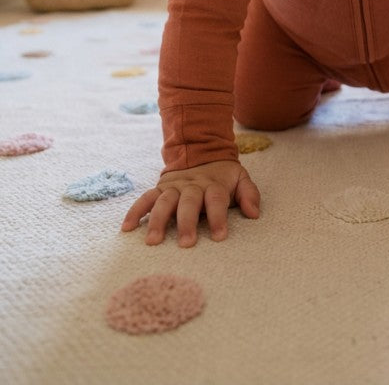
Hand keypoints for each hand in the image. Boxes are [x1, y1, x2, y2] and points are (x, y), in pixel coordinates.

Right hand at [121, 159, 259, 246]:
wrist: (201, 150)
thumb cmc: (223, 176)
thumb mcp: (240, 178)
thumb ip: (249, 194)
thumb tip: (254, 213)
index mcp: (213, 184)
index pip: (216, 200)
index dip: (218, 218)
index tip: (219, 237)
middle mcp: (192, 185)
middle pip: (189, 202)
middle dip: (187, 222)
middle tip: (186, 244)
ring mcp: (174, 186)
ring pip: (164, 201)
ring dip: (158, 220)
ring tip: (153, 241)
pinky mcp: (160, 188)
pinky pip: (146, 198)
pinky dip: (135, 211)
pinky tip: (127, 228)